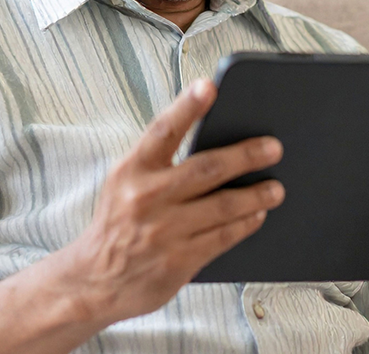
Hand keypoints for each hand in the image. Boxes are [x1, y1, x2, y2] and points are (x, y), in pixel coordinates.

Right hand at [60, 79, 284, 324]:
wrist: (93, 281)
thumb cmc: (118, 223)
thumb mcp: (124, 183)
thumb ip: (158, 162)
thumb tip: (213, 140)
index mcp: (131, 170)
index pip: (163, 130)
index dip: (187, 107)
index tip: (209, 86)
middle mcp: (146, 198)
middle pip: (207, 168)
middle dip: (246, 155)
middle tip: (274, 147)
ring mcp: (164, 231)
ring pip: (224, 205)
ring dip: (256, 195)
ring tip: (275, 188)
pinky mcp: (179, 261)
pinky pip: (224, 237)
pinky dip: (246, 223)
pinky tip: (257, 215)